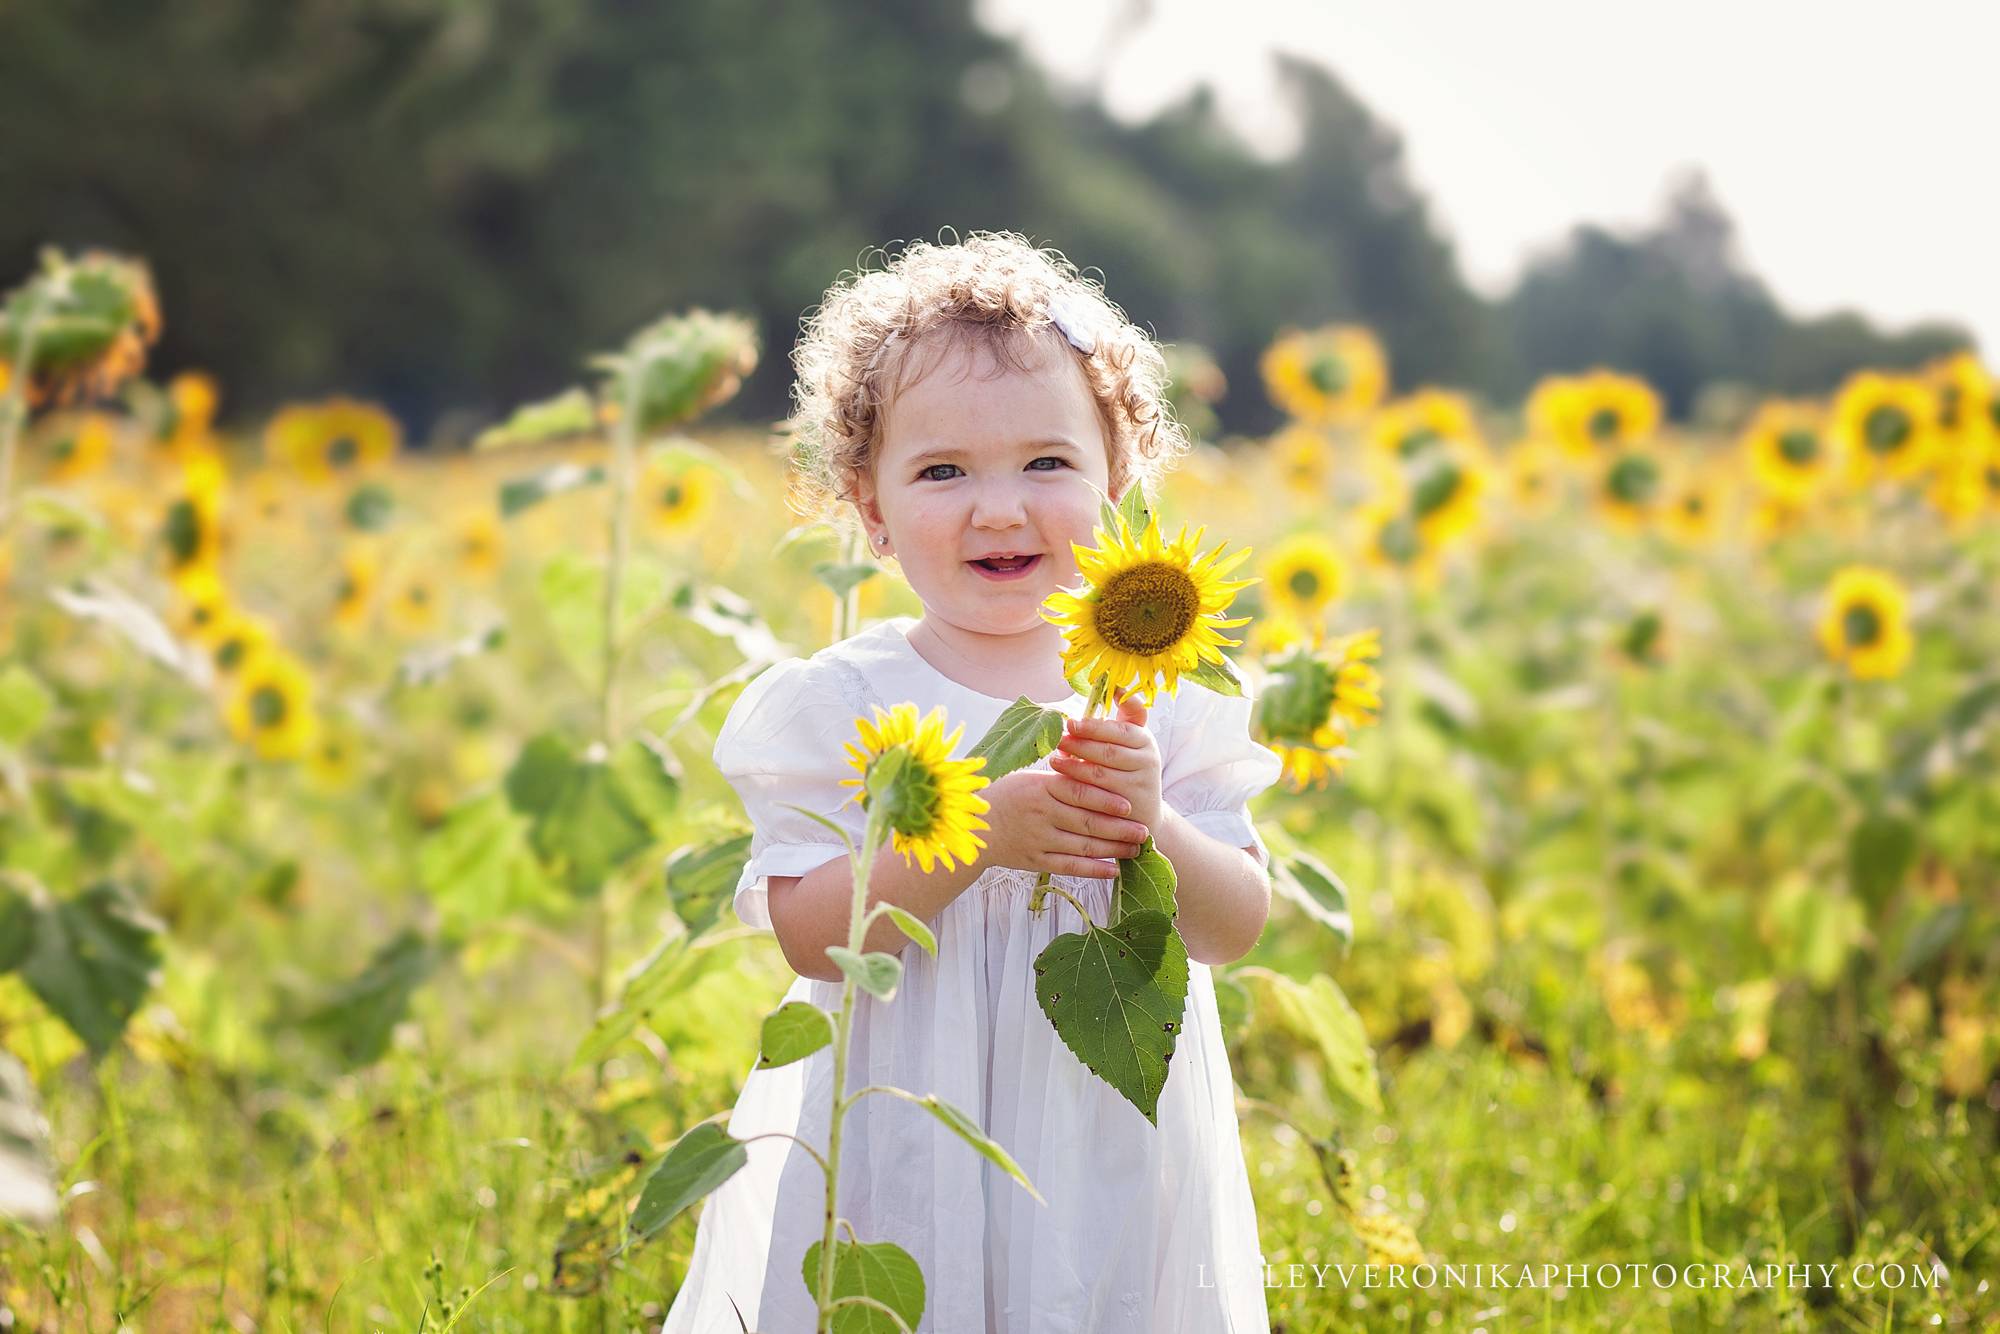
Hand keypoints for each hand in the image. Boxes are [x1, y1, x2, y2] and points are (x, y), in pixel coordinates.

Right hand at [977, 769, 1150, 879]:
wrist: (977, 827)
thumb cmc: (1009, 796)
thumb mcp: (1031, 778)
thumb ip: (1063, 778)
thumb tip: (1099, 771)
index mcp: (1041, 787)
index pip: (1079, 793)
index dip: (1106, 800)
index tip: (1129, 806)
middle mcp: (1040, 813)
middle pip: (1086, 822)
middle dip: (1119, 828)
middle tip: (1143, 831)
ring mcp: (1038, 839)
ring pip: (1082, 846)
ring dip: (1112, 849)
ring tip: (1135, 849)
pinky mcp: (1035, 860)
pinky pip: (1069, 867)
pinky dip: (1093, 870)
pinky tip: (1113, 870)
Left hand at [1049, 690, 1163, 840]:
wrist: (1143, 815)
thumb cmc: (1128, 769)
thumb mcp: (1130, 743)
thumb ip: (1122, 716)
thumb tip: (1112, 684)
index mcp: (1145, 739)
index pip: (1120, 729)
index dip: (1095, 726)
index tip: (1071, 723)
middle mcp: (1148, 760)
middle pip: (1109, 750)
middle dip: (1079, 744)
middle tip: (1056, 740)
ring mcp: (1140, 784)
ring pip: (1101, 773)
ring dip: (1074, 766)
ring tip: (1053, 760)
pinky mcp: (1129, 806)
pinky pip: (1097, 795)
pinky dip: (1077, 787)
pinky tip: (1061, 782)